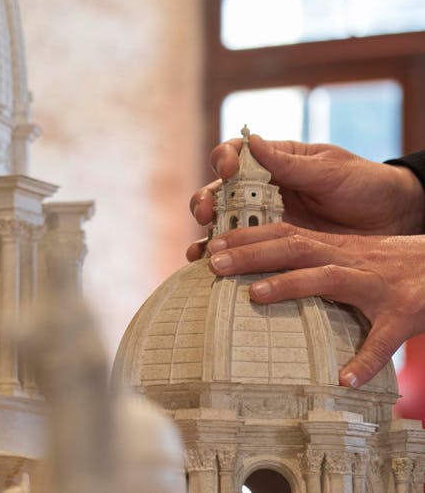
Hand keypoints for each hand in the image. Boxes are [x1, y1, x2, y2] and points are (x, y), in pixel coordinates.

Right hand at [186, 135, 423, 260]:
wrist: (396, 222)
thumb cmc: (366, 185)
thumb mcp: (331, 171)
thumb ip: (291, 164)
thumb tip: (252, 142)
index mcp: (276, 161)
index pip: (237, 154)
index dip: (225, 159)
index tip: (228, 171)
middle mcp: (263, 190)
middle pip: (219, 191)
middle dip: (205, 200)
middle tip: (205, 213)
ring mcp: (267, 220)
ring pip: (224, 224)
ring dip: (207, 235)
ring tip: (199, 251)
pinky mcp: (275, 248)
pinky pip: (244, 253)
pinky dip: (226, 260)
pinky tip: (206, 269)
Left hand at [206, 222, 424, 387]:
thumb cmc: (389, 267)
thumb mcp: (348, 255)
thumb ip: (310, 260)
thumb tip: (256, 274)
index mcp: (334, 248)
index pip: (284, 234)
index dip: (247, 237)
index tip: (209, 246)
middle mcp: (350, 260)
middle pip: (295, 248)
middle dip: (252, 254)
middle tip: (213, 264)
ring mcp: (376, 286)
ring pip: (329, 278)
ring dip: (290, 286)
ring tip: (255, 297)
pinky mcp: (404, 315)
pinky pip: (382, 339)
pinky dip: (365, 359)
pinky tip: (344, 379)